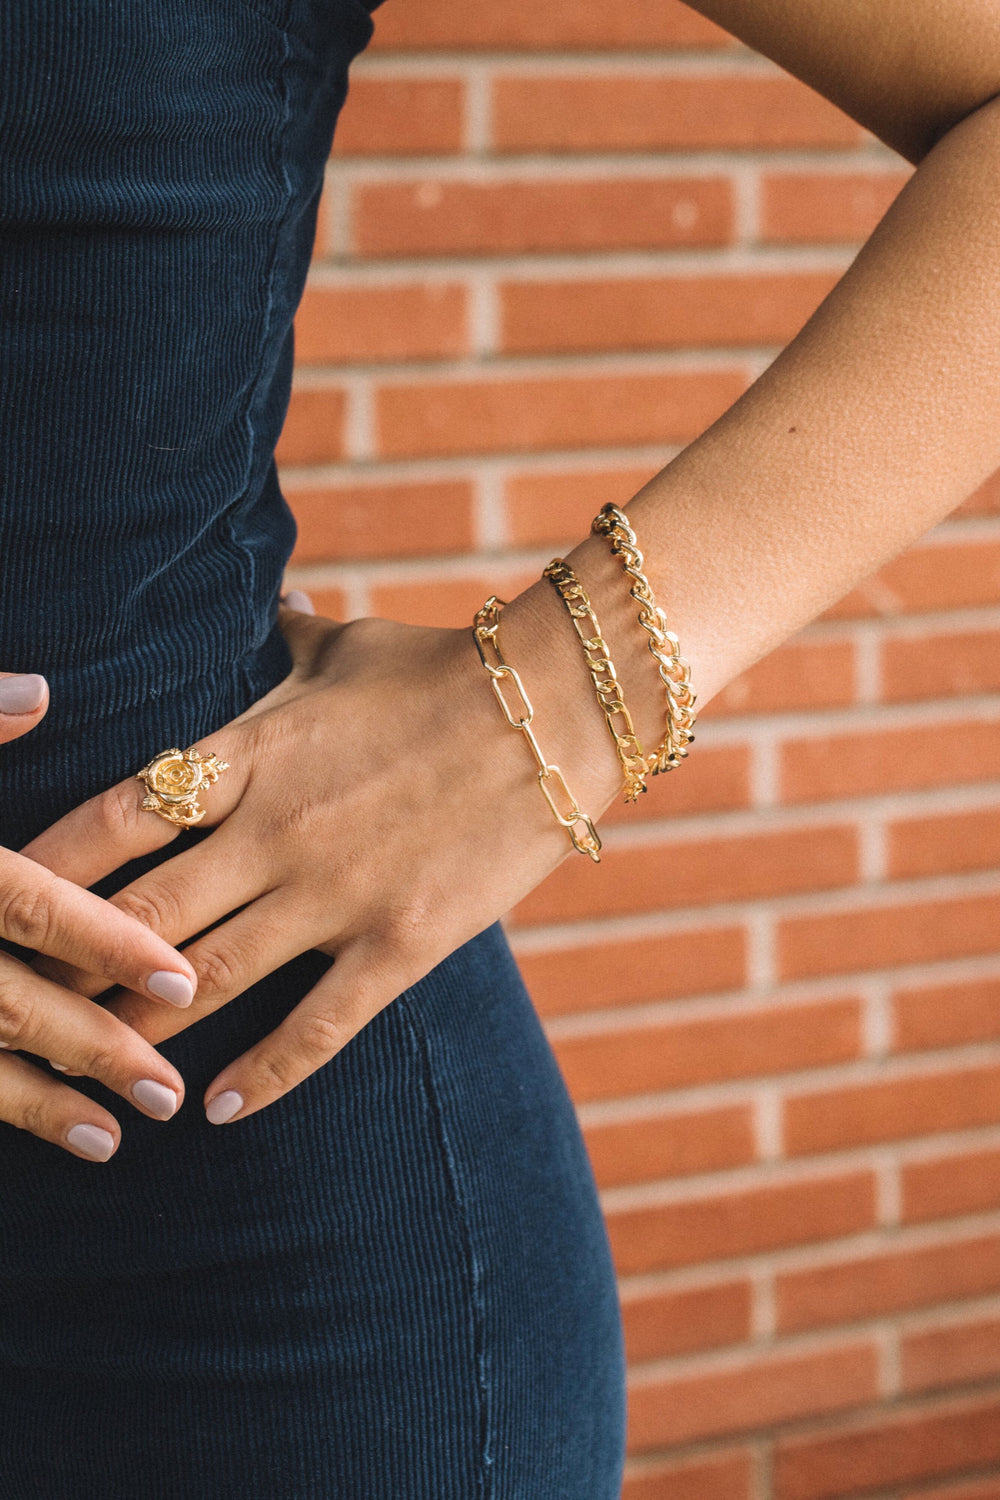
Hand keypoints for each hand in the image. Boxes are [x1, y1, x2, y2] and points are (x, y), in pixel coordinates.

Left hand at [20, 593, 610, 1127]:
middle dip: (75, 968)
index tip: (4, 897)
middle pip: (140, 913)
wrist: (554, 709)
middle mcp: (275, 830)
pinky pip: (317, 1025)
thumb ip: (288, 641)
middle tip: (32, 1008)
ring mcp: (336, 893)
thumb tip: (269, 602)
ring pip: (208, 979)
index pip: (115, 816)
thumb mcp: (347, 647)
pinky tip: (216, 1110)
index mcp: (249, 754)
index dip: (47, 864)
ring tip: (97, 1070)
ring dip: (141, 1031)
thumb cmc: (441, 670)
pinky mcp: (400, 942)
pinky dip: (263, 1075)